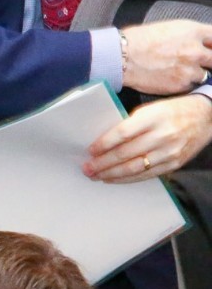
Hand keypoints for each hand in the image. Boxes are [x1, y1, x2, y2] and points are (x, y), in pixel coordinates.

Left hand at [84, 94, 211, 181]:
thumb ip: (130, 124)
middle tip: (87, 168)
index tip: (90, 150)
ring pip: (133, 168)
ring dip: (110, 174)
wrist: (206, 117)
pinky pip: (145, 175)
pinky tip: (113, 179)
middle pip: (125, 154)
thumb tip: (104, 141)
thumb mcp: (151, 109)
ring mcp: (169, 152)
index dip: (104, 144)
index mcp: (154, 117)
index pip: (123, 133)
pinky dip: (126, 179)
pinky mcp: (173, 164)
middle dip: (102, 163)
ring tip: (95, 176)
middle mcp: (163, 135)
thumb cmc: (173, 111)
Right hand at [120, 20, 211, 95]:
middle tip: (196, 61)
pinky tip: (170, 78)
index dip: (211, 45)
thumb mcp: (171, 28)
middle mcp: (196, 51)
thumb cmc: (141, 40)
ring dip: (196, 73)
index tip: (208, 48)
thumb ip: (192, 34)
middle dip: (208, 60)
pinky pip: (190, 86)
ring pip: (205, 74)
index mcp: (194, 32)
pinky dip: (184, 84)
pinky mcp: (180, 85)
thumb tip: (204, 41)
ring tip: (179, 71)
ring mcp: (189, 70)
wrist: (123, 59)